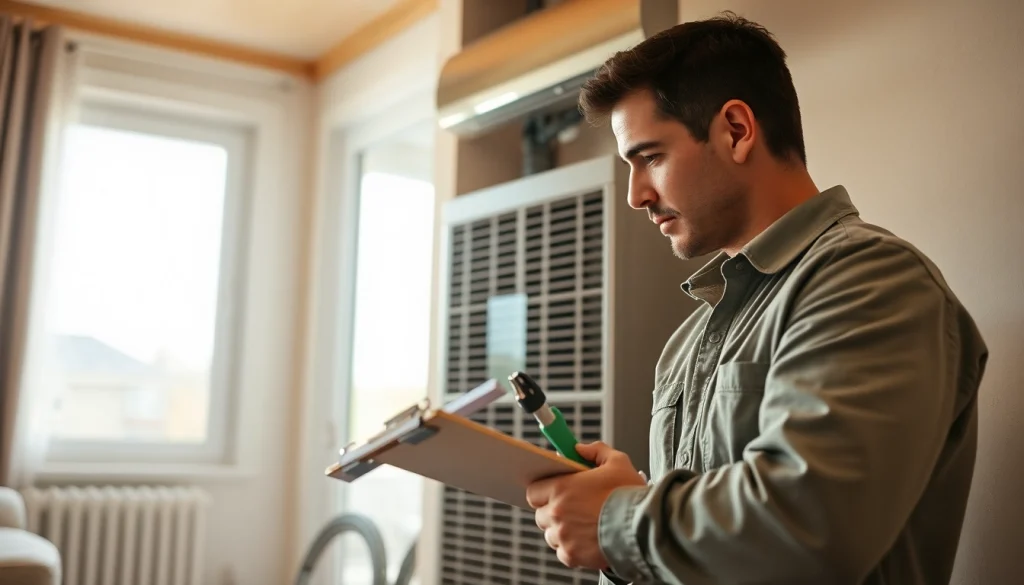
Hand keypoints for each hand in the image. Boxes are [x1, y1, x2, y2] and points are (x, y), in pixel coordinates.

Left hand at [526, 441, 646, 569]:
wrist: (643, 527)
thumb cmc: (629, 494)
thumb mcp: (617, 462)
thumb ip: (595, 451)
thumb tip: (579, 450)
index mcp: (560, 488)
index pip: (533, 492)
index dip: (542, 492)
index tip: (553, 493)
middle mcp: (556, 513)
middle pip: (541, 514)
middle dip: (553, 512)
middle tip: (572, 510)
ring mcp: (562, 536)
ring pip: (551, 535)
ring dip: (562, 531)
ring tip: (582, 526)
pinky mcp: (572, 555)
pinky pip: (563, 553)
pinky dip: (572, 548)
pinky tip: (587, 540)